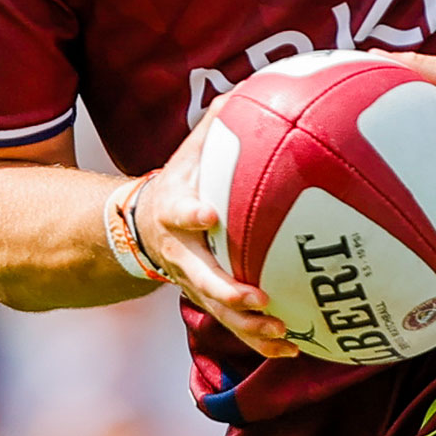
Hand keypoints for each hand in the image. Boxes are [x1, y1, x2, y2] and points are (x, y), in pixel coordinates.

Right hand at [135, 124, 297, 358]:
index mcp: (173, 211)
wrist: (139, 227)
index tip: (208, 214)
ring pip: (219, 312)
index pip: (178, 211)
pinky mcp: (208, 300)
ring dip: (249, 328)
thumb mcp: (189, 152)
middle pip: (199, 278)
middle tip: (256, 298)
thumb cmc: (181, 180)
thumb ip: (217, 125)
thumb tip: (250, 87)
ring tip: (284, 335)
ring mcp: (192, 282)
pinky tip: (295, 348)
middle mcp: (180, 253)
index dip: (190, 214)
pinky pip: (235, 325)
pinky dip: (262, 341)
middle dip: (226, 291)